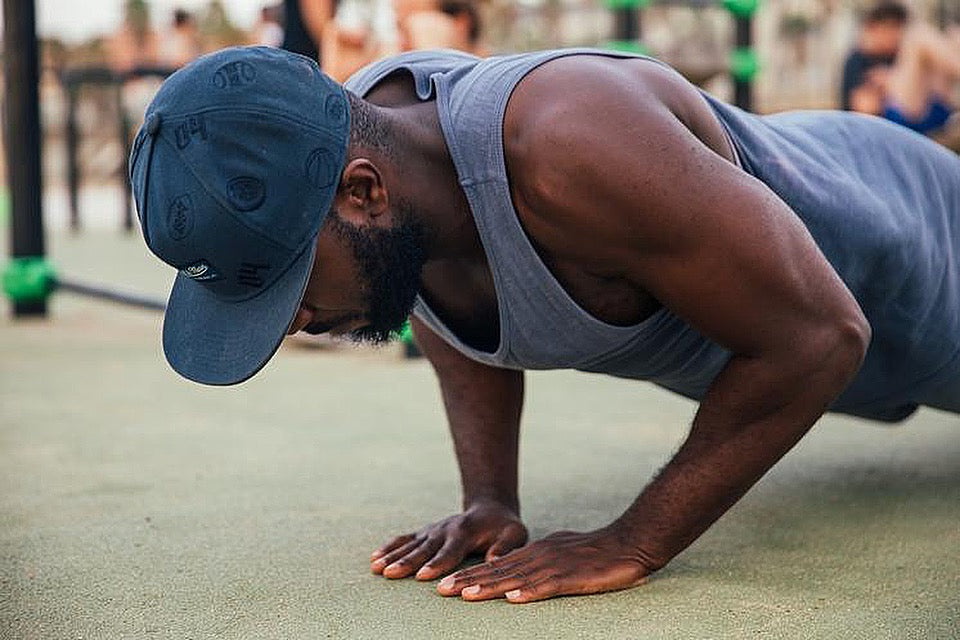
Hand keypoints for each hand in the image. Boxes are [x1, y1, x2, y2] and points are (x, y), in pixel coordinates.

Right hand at [370, 500, 527, 580]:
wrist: (490, 508)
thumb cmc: (504, 527)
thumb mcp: (515, 533)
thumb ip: (506, 547)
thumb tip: (494, 560)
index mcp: (465, 532)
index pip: (450, 551)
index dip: (437, 563)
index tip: (423, 576)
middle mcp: (444, 530)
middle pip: (424, 549)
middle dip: (407, 562)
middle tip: (391, 574)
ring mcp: (432, 530)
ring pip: (410, 544)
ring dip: (392, 556)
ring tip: (376, 568)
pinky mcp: (425, 532)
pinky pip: (404, 539)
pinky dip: (389, 547)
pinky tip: (375, 558)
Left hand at [435, 526, 650, 603]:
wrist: (629, 541)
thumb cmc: (597, 550)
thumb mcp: (561, 551)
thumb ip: (539, 560)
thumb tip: (518, 573)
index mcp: (536, 551)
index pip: (497, 566)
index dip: (471, 574)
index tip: (447, 583)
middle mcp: (540, 556)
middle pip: (497, 571)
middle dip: (468, 581)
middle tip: (441, 591)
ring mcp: (555, 565)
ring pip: (515, 578)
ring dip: (488, 587)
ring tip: (464, 595)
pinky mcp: (572, 576)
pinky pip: (547, 586)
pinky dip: (528, 592)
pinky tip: (512, 598)